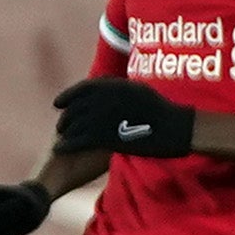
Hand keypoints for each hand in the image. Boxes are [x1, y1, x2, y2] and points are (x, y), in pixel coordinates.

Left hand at [52, 77, 196, 161]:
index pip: (82, 88)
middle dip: (66, 118)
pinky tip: (60, 150)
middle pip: (75, 108)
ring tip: (60, 139)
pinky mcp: (106, 136)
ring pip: (74, 124)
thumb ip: (118, 88)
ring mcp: (104, 116)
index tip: (57, 104)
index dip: (66, 96)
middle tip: (61, 127)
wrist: (177, 128)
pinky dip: (66, 145)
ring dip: (64, 132)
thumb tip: (105, 84)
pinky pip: (78, 140)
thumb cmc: (163, 110)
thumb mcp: (139, 90)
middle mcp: (104, 98)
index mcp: (113, 85)